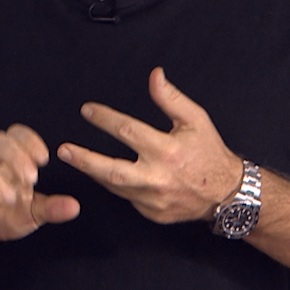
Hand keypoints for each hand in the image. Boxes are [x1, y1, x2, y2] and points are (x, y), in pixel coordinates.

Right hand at [0, 124, 79, 258]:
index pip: (15, 134)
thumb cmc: (6, 216)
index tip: (45, 158)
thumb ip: (51, 208)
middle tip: (32, 177)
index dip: (29, 140)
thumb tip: (75, 207)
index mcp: (7, 160)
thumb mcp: (33, 213)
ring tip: (12, 198)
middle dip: (15, 155)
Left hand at [56, 67, 241, 223]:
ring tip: (76, 159)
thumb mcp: (196, 119)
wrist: (226, 192)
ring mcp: (154, 199)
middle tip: (63, 150)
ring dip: (94, 172)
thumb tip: (154, 75)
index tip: (88, 111)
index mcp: (168, 150)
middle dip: (84, 159)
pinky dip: (116, 185)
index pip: (128, 131)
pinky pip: (127, 198)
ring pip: (115, 186)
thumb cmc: (209, 152)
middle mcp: (158, 177)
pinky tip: (107, 174)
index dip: (105, 119)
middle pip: (112, 170)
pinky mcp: (152, 213)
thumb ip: (171, 98)